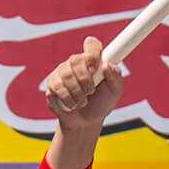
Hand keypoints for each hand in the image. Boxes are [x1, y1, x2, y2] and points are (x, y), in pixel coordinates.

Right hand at [44, 37, 124, 168]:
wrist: (86, 123)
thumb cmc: (101, 104)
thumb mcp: (114, 92)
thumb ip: (116, 77)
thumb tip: (107, 66)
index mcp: (91, 60)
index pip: (91, 45)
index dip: (92, 53)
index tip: (96, 68)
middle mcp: (75, 63)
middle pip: (75, 60)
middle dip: (85, 79)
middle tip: (90, 91)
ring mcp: (61, 73)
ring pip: (66, 76)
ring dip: (78, 93)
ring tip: (83, 102)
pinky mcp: (52, 85)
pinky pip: (57, 88)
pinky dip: (68, 100)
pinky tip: (72, 105)